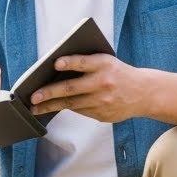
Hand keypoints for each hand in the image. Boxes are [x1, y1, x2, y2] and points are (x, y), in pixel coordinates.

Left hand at [28, 53, 143, 122]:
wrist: (144, 92)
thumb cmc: (117, 72)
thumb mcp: (106, 61)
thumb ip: (85, 63)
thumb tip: (53, 70)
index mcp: (104, 64)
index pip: (83, 62)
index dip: (69, 62)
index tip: (55, 63)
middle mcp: (103, 83)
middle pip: (72, 88)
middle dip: (49, 93)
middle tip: (33, 97)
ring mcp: (103, 101)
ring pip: (72, 104)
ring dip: (51, 106)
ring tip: (35, 107)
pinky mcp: (103, 115)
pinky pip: (80, 111)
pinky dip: (67, 108)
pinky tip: (53, 107)